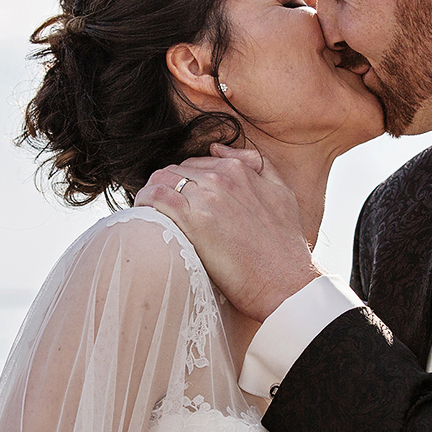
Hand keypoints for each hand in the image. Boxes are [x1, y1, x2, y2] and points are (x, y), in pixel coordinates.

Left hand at [135, 144, 321, 321]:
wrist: (286, 282)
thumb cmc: (286, 245)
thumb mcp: (281, 192)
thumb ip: (256, 164)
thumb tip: (218, 149)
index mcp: (238, 169)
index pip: (194, 164)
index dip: (183, 182)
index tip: (179, 201)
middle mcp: (221, 177)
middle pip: (174, 170)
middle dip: (165, 187)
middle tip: (161, 211)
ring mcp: (206, 197)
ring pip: (160, 179)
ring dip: (150, 194)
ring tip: (150, 214)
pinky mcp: (193, 220)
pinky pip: (155, 197)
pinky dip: (144, 203)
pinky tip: (144, 218)